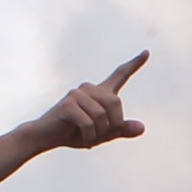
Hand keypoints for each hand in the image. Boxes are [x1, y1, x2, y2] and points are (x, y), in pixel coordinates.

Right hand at [28, 53, 147, 152]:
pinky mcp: (68, 103)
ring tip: (87, 136)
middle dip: (112, 124)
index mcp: (100, 93)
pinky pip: (89, 124)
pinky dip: (89, 137)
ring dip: (99, 133)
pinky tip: (82, 139)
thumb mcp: (102, 134)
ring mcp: (77, 94)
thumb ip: (121, 130)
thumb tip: (142, 128)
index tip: (147, 52)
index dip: (134, 65)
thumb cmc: (74, 134)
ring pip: (103, 116)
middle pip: (116, 103)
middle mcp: (89, 88)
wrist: (45, 137)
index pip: (120, 75)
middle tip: (99, 136)